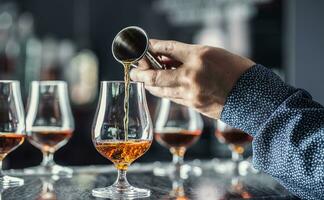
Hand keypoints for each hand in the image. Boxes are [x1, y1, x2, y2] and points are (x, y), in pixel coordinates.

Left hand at [130, 39, 254, 118]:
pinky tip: (161, 87)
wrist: (255, 97)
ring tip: (144, 79)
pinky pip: (172, 98)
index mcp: (199, 57)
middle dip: (140, 73)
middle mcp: (192, 75)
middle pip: (156, 75)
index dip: (153, 47)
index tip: (144, 47)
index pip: (169, 49)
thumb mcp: (214, 55)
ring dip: (149, 84)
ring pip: (161, 90)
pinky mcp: (193, 106)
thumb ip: (190, 57)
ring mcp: (191, 93)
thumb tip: (168, 59)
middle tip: (133, 71)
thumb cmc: (238, 72)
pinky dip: (163, 91)